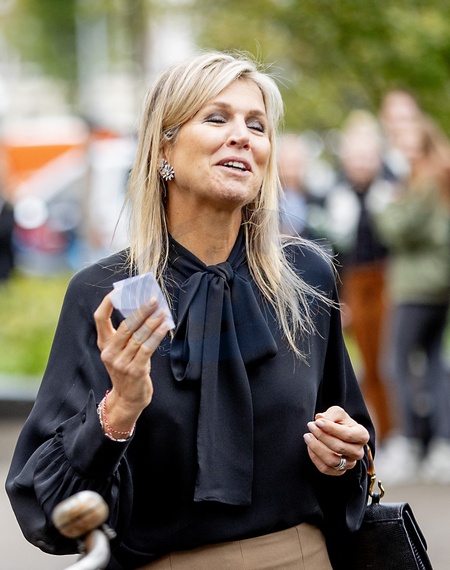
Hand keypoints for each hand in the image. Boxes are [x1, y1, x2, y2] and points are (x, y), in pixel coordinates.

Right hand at [94, 294, 169, 430]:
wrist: (128, 399)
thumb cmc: (128, 369)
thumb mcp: (121, 351)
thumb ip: (127, 334)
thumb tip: (145, 310)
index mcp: (104, 344)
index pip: (100, 319)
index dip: (107, 303)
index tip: (119, 291)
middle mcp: (109, 352)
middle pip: (125, 326)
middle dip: (141, 311)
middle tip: (153, 300)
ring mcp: (121, 362)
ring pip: (139, 336)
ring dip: (152, 322)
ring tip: (162, 311)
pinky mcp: (135, 370)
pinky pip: (147, 348)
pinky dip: (157, 335)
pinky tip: (164, 326)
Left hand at [303, 406, 368, 475]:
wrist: (340, 434)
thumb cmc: (340, 422)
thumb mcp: (338, 413)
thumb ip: (331, 415)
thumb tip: (320, 418)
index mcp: (362, 435)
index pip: (347, 435)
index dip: (331, 428)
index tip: (317, 422)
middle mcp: (358, 452)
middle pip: (339, 448)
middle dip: (321, 436)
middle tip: (310, 426)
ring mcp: (350, 463)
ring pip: (332, 461)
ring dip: (316, 448)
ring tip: (307, 436)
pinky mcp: (340, 471)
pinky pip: (325, 469)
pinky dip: (315, 458)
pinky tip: (310, 447)